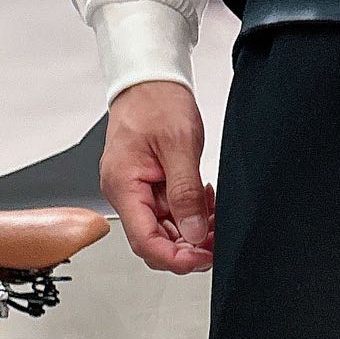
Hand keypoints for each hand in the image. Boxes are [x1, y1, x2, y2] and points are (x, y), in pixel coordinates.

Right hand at [100, 81, 214, 273]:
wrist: (150, 80)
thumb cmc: (156, 101)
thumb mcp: (179, 146)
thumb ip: (186, 194)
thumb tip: (194, 233)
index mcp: (123, 185)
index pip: (145, 241)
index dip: (175, 258)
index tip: (202, 258)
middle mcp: (125, 193)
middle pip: (154, 242)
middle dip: (188, 248)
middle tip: (217, 240)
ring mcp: (137, 191)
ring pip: (166, 231)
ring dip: (194, 231)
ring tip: (215, 216)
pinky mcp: (149, 187)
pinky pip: (170, 214)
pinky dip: (191, 215)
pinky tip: (205, 204)